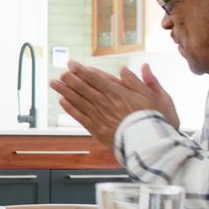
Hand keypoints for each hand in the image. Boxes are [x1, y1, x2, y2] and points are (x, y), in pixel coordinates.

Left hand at [49, 61, 174, 148]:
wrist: (151, 144)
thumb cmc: (154, 120)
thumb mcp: (154, 95)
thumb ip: (137, 81)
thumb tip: (124, 69)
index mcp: (118, 93)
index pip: (95, 78)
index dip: (81, 70)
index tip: (72, 64)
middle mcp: (106, 103)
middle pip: (83, 88)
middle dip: (70, 78)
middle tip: (60, 72)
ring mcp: (100, 116)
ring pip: (78, 101)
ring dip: (64, 91)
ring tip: (54, 83)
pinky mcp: (97, 130)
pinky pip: (80, 117)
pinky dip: (70, 108)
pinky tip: (62, 101)